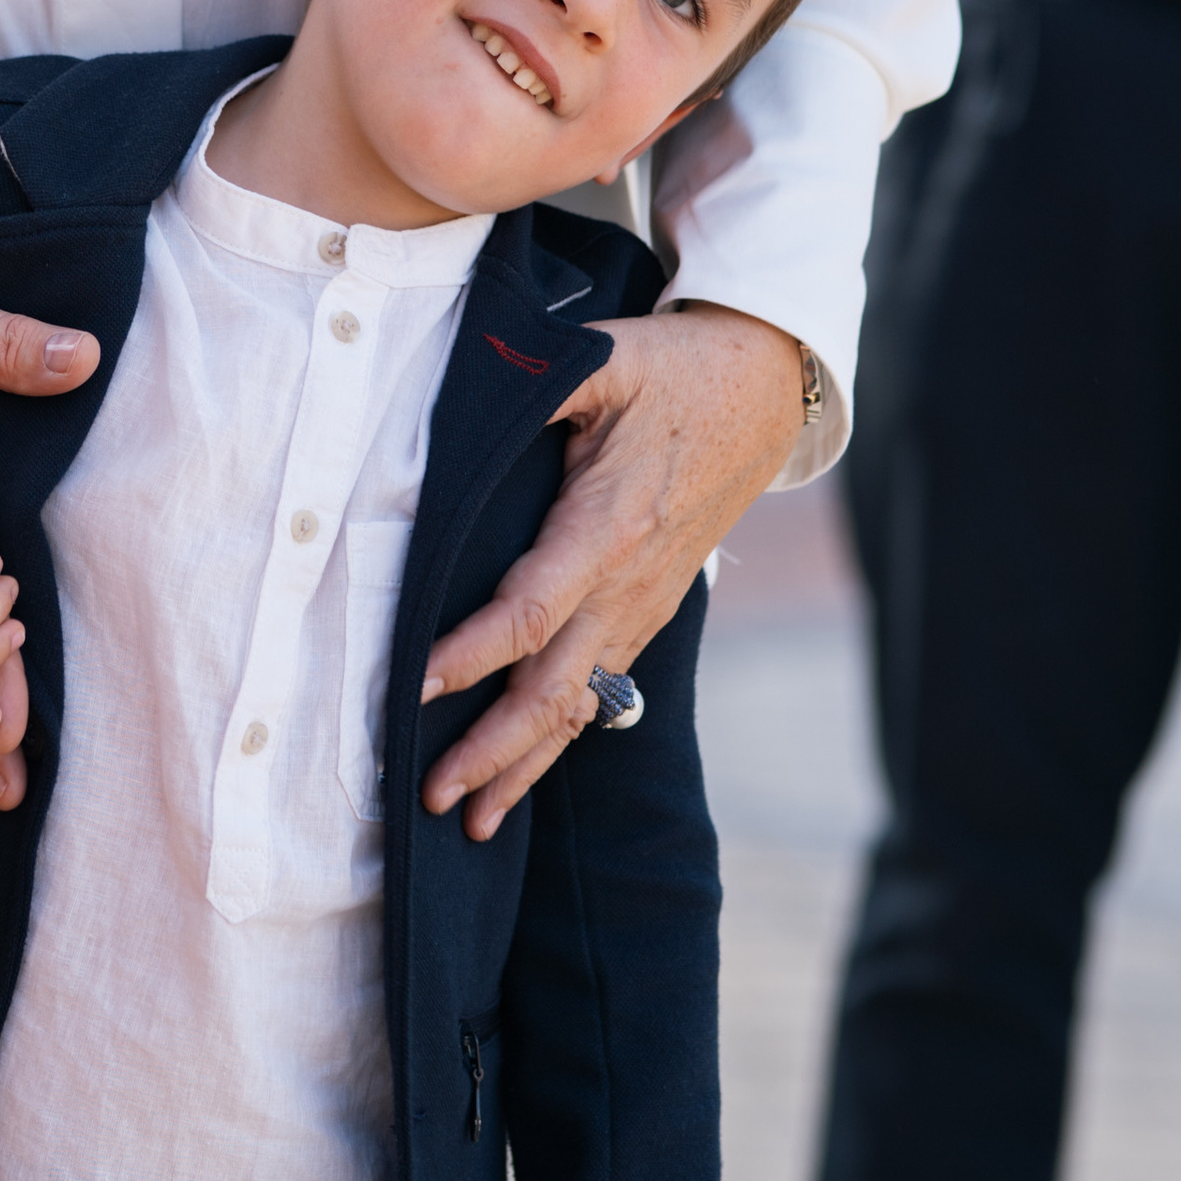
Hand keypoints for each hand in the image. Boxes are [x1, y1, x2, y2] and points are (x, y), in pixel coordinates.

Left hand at [421, 302, 800, 835]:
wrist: (764, 389)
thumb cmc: (676, 370)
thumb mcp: (606, 361)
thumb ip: (536, 382)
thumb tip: (472, 395)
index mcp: (608, 528)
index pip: (531, 612)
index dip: (471, 655)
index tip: (415, 687)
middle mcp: (627, 586)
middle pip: (553, 691)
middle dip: (490, 750)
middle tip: (431, 796)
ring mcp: (642, 607)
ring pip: (579, 706)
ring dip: (524, 764)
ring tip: (472, 820)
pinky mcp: (649, 610)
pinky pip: (600, 689)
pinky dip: (558, 737)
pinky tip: (523, 771)